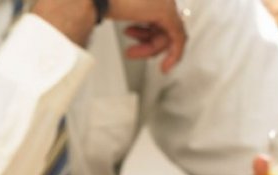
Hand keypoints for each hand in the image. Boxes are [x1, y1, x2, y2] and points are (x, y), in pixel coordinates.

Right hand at [32, 0, 186, 72]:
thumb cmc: (98, 1)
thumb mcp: (113, 12)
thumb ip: (122, 19)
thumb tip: (109, 27)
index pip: (156, 20)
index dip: (148, 36)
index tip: (136, 44)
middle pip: (162, 28)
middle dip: (146, 44)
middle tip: (130, 52)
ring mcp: (164, 3)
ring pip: (167, 35)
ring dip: (149, 49)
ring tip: (131, 52)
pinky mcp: (166, 12)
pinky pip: (178, 38)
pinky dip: (174, 54)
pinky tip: (166, 66)